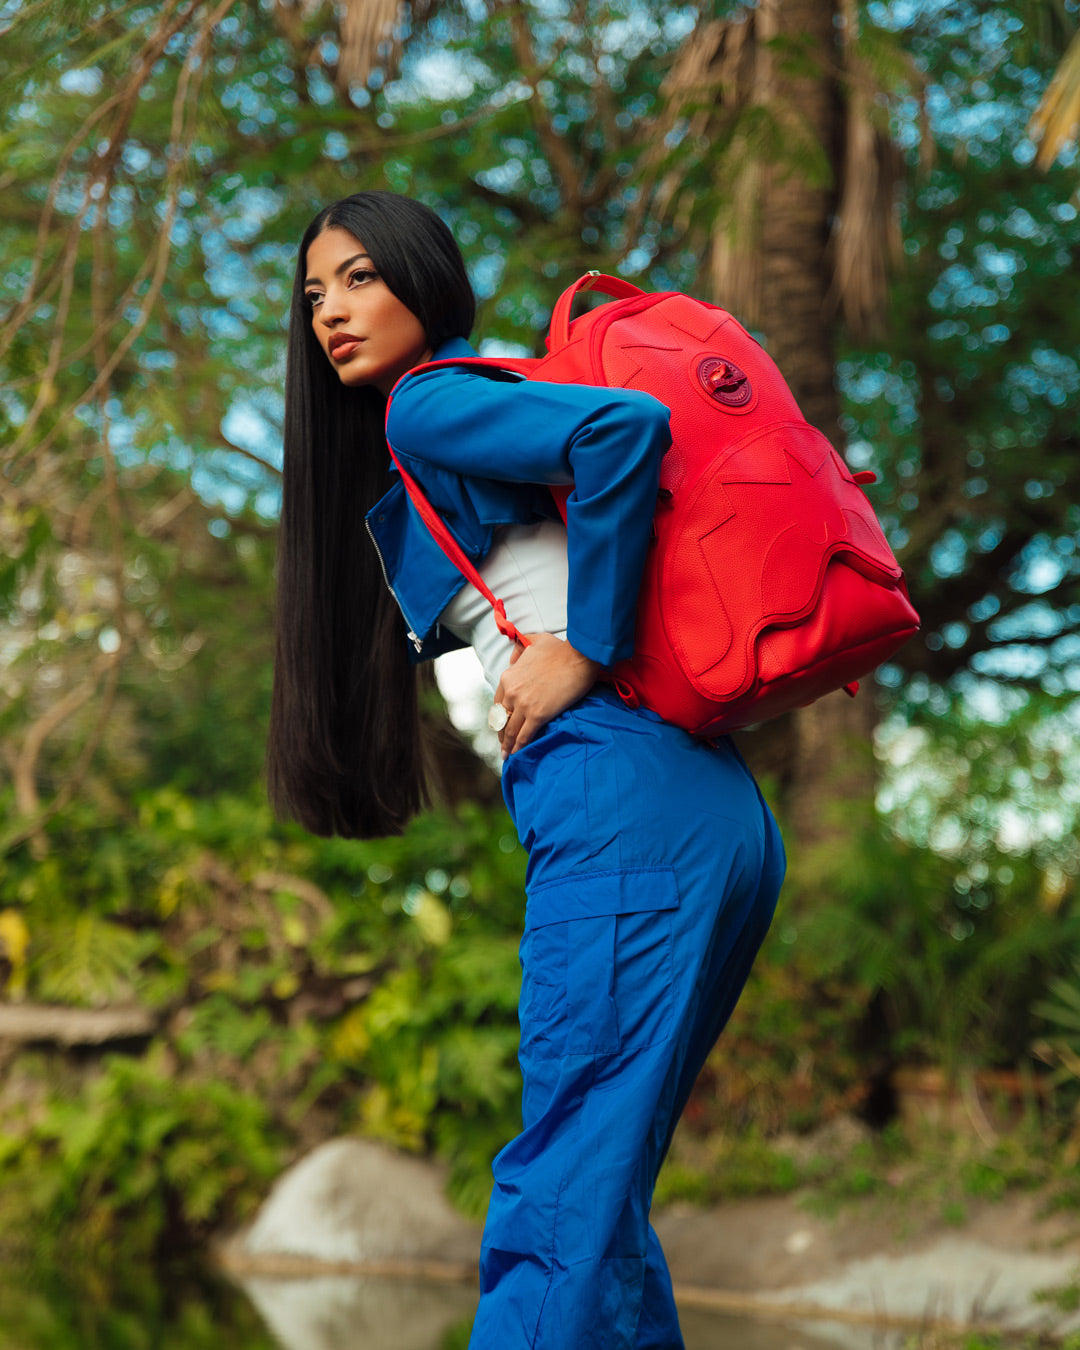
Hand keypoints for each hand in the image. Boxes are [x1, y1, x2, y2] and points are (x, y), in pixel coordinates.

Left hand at [493, 633, 600, 757]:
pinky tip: (517, 754)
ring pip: (510, 730)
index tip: (501, 724)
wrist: (579, 656)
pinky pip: (524, 735)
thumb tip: (516, 649)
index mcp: (508, 677)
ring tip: (507, 755)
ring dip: (508, 745)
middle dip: (501, 733)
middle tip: (503, 744)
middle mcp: (512, 691)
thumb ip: (522, 646)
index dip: (499, 716)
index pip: (498, 702)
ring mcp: (524, 704)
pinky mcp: (538, 714)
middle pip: (501, 718)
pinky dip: (519, 747)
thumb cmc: (561, 649)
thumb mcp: (535, 641)